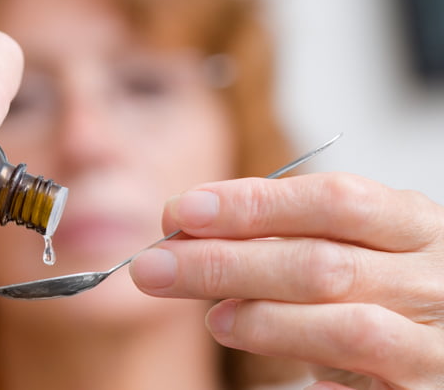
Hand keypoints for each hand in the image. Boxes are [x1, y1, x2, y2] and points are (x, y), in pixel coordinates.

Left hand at [130, 172, 443, 388]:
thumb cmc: (385, 286)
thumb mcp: (349, 245)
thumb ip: (284, 234)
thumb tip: (186, 224)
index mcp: (414, 226)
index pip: (333, 200)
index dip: (253, 204)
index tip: (184, 211)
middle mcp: (434, 281)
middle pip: (320, 264)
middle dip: (226, 263)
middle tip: (156, 266)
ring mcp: (436, 346)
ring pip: (346, 328)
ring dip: (263, 320)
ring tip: (212, 319)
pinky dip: (327, 385)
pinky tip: (286, 382)